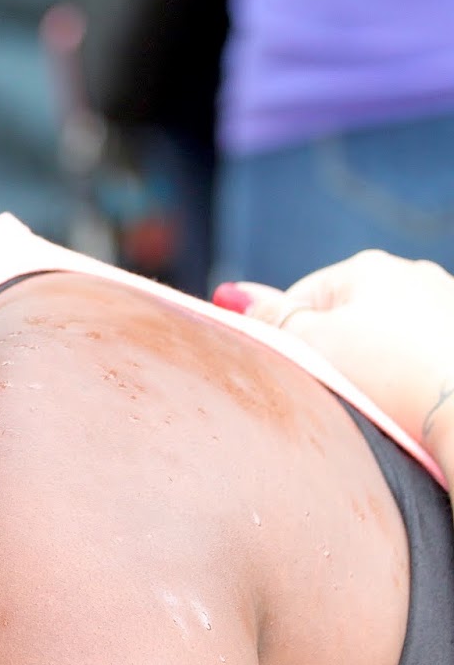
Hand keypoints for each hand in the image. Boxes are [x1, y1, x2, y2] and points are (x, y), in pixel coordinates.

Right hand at [218, 251, 453, 455]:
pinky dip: (410, 373)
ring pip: (386, 335)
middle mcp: (412, 273)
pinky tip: (410, 398)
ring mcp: (446, 303)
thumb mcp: (309, 344)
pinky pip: (421, 353)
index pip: (298, 300)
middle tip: (338, 389)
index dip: (287, 340)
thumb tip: (232, 295)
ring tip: (380, 398)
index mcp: (366, 267)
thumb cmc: (388, 376)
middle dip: (335, 350)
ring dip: (375, 362)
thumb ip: (268, 318)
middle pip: (346, 316)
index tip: (298, 373)